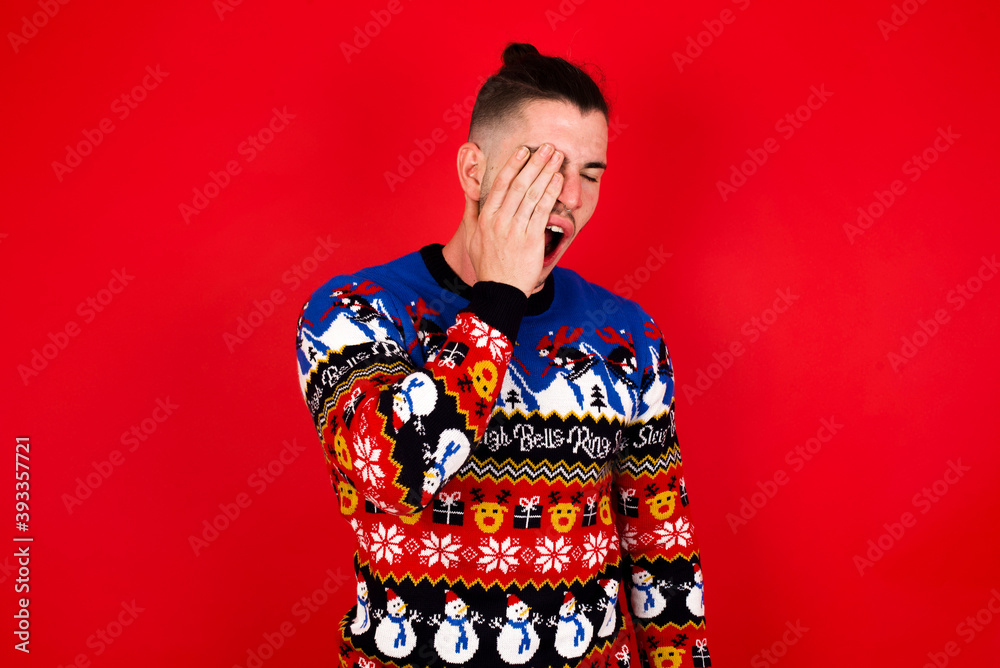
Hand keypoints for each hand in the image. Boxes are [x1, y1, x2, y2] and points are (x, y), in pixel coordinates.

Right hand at [468, 142, 563, 295]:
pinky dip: (552, 193)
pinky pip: (543, 211)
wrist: (500, 290)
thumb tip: (469, 192)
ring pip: (533, 194)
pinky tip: (559, 180)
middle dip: (535, 162)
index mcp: (485, 217)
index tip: (524, 150)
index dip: (513, 164)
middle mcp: (499, 220)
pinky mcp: (531, 239)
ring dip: (546, 172)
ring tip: (558, 157)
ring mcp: (515, 229)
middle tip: (548, 147)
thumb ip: (470, 212)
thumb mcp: (471, 238)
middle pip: (519, 184)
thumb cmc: (487, 264)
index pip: (501, 184)